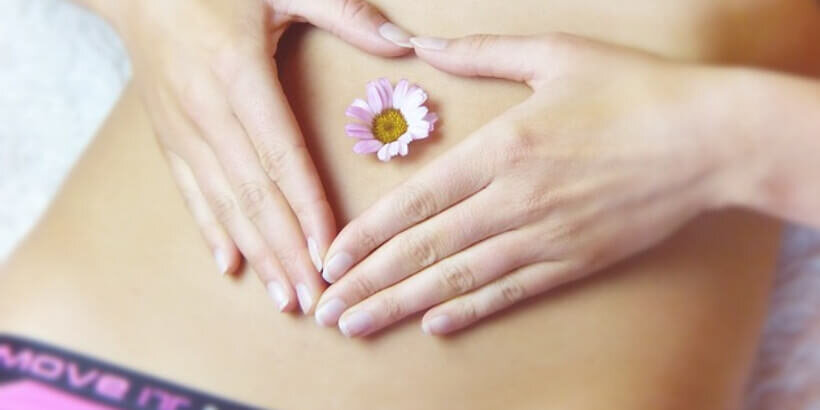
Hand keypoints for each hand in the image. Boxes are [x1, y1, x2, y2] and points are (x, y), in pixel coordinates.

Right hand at [109, 0, 413, 312]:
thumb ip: (343, 12)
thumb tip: (402, 41)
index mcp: (239, 74)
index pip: (282, 157)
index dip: (309, 209)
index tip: (330, 253)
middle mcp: (207, 111)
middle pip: (255, 194)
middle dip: (288, 251)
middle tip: (315, 298)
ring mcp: (182, 129)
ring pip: (224, 203)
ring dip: (256, 253)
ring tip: (284, 296)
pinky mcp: (167, 137)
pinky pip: (191, 192)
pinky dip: (212, 231)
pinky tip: (230, 265)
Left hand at [314, 33, 747, 334]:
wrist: (707, 139)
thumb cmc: (632, 89)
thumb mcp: (554, 54)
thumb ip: (481, 52)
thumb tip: (424, 43)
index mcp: (503, 147)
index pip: (417, 201)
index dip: (368, 234)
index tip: (331, 258)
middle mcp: (515, 199)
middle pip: (426, 249)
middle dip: (369, 282)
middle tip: (326, 309)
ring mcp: (545, 236)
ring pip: (460, 278)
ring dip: (404, 305)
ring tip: (359, 324)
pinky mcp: (575, 261)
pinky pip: (512, 292)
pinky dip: (470, 310)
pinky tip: (435, 325)